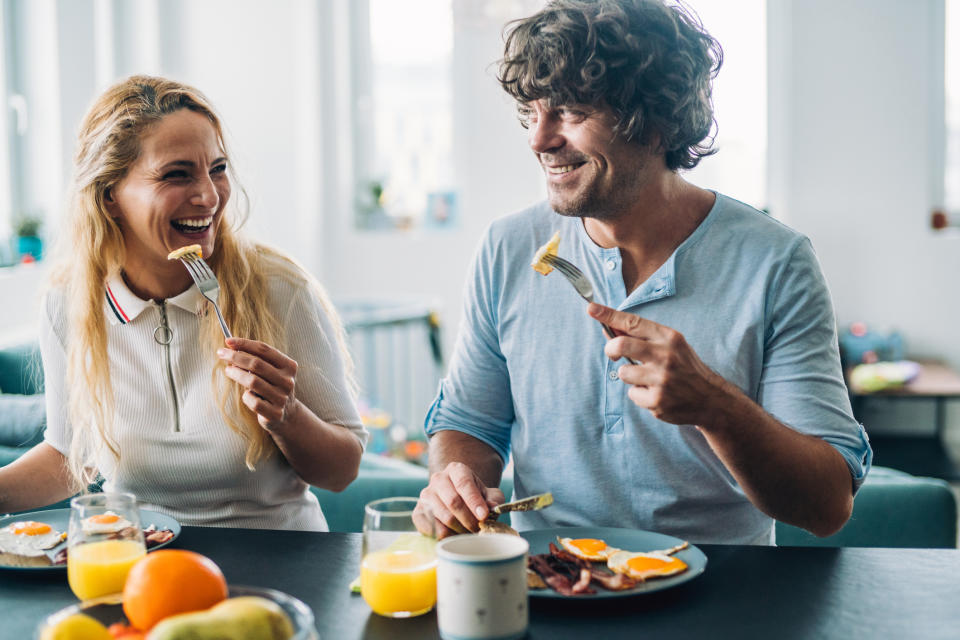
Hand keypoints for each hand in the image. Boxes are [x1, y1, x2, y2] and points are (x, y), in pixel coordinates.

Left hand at [218, 337, 299, 431]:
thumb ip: (256, 360)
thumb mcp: (271, 371)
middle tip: (221, 353)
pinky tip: (247, 395)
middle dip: (235, 357)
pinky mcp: (274, 413)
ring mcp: (282, 398)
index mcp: (289, 366)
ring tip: (228, 370)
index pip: (265, 350)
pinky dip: (246, 396)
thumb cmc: (273, 387)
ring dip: (236, 374)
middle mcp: (288, 381)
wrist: (287, 414)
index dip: (245, 344)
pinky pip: (253, 401)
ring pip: (252, 382)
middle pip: (256, 364)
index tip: (228, 341)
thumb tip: (231, 350)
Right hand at [413, 462, 504, 538]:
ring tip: (469, 534)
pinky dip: (445, 536)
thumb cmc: (474, 496)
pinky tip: (455, 536)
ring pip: (443, 517)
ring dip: (459, 530)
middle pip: (453, 502)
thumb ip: (494, 500)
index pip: (464, 483)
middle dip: (469, 520)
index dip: (474, 501)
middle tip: (479, 529)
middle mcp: (438, 479)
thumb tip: (491, 508)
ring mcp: (426, 495)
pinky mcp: (418, 512)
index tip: (484, 516)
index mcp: (456, 469)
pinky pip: (431, 528)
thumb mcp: (489, 494)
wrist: (455, 496)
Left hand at [588, 302, 729, 425]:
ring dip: (630, 376)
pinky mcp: (657, 401)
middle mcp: (665, 356)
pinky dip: (640, 395)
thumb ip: (644, 338)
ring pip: (623, 373)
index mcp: (669, 338)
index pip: (632, 322)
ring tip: (648, 379)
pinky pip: (632, 394)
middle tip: (613, 354)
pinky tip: (656, 394)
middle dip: (610, 349)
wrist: (711, 399)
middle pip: (621, 346)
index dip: (609, 315)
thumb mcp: (671, 345)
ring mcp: (661, 380)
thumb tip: (610, 330)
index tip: (591, 308)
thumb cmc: (685, 368)